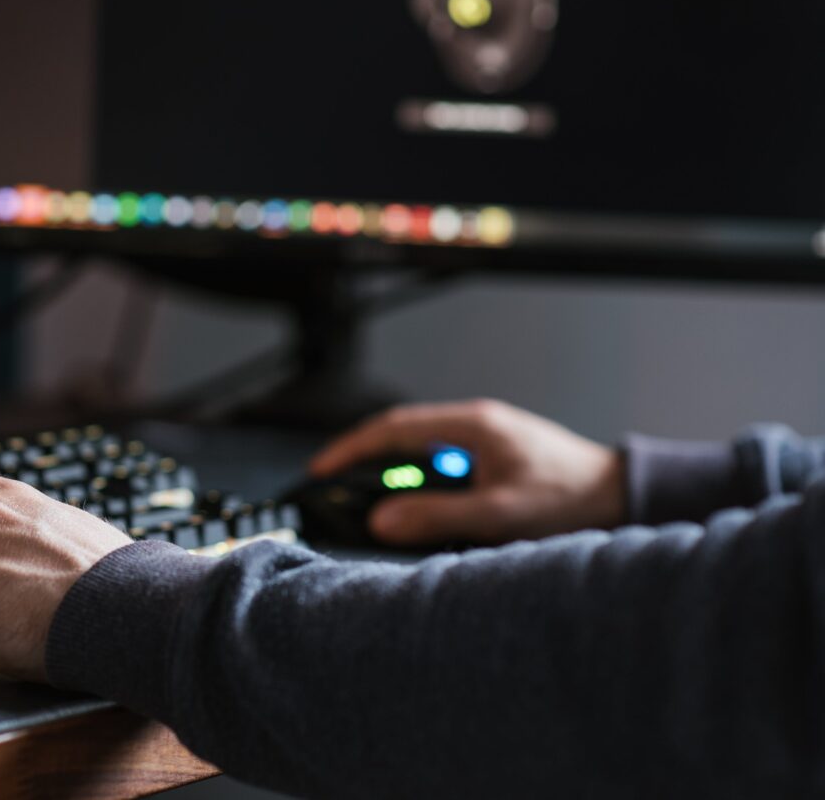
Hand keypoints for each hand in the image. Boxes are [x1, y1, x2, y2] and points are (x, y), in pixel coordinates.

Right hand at [309, 400, 626, 545]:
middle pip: (401, 433)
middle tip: (333, 484)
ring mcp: (486, 439)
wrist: (623, 497)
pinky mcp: (496, 457)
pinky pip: (443, 463)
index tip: (321, 469)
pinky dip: (420, 482)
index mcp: (473, 425)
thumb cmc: (571, 499)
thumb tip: (381, 520)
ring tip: (369, 500)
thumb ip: (438, 516)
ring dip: (394, 472)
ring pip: (422, 448)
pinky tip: (419, 507)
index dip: (351, 448)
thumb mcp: (499, 513)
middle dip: (363, 459)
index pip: (393, 427)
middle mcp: (476, 424)